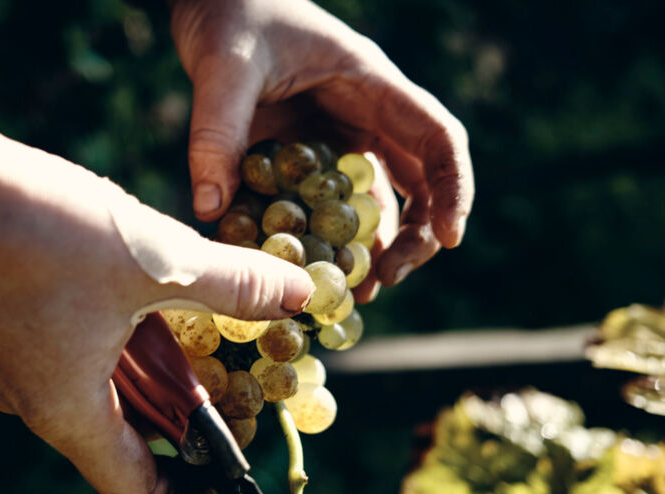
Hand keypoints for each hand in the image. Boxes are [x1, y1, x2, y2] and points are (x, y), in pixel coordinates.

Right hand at [0, 123, 311, 493]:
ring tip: (184, 318)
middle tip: (223, 374)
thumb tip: (299, 294)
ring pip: (92, 388)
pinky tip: (130, 282)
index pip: (134, 487)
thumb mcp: (155, 259)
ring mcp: (4, 363)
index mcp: (66, 412)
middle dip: (177, 412)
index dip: (189, 484)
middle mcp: (29, 401)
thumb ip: (233, 283)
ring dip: (143, 366)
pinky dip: (108, 337)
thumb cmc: (42, 230)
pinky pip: (63, 352)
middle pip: (118, 437)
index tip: (231, 452)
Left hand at [170, 0, 473, 301]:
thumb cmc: (230, 15)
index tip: (448, 238)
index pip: (436, 138)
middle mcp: (364, 113)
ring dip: (366, 247)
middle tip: (382, 282)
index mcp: (370, 84)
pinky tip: (301, 268)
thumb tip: (212, 208)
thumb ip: (217, 132)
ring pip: (372, 200)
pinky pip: (325, 201)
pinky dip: (320, 236)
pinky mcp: (306, 151)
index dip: (452, 188)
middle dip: (412, 236)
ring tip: (345, 294)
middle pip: (416, 181)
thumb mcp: (223, 67)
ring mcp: (336, 134)